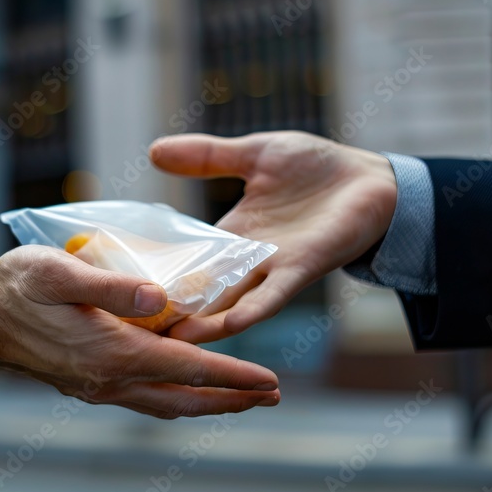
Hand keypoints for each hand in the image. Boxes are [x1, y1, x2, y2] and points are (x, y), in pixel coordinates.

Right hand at [0, 245, 279, 418]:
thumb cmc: (17, 287)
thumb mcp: (60, 271)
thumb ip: (111, 284)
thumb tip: (160, 297)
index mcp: (111, 352)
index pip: (187, 367)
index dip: (232, 375)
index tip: (270, 381)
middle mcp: (110, 378)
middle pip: (185, 397)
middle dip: (231, 398)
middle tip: (270, 396)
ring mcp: (98, 387)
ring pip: (166, 403)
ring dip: (207, 402)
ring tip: (239, 396)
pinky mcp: (88, 384)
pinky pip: (144, 398)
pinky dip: (176, 395)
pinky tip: (185, 383)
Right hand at [149, 131, 396, 342]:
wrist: (373, 179)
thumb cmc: (316, 167)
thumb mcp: (252, 154)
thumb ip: (206, 157)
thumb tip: (154, 150)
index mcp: (231, 235)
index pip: (186, 262)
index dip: (158, 278)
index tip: (119, 294)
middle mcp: (247, 260)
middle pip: (202, 292)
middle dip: (174, 313)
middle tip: (132, 334)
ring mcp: (273, 269)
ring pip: (231, 303)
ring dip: (205, 323)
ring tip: (171, 341)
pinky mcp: (302, 269)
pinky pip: (273, 296)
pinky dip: (252, 310)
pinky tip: (229, 326)